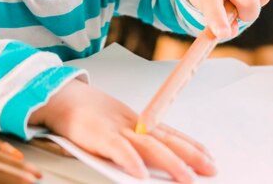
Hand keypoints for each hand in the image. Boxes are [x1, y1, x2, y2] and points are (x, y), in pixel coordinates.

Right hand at [29, 79, 216, 182]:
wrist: (60, 97)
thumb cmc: (88, 115)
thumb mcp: (116, 124)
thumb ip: (134, 141)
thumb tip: (151, 163)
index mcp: (136, 121)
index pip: (169, 133)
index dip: (191, 145)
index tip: (210, 157)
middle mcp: (131, 124)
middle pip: (165, 139)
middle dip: (190, 155)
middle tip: (211, 169)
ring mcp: (115, 129)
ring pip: (148, 145)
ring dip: (170, 162)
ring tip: (187, 178)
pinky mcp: (98, 135)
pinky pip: (117, 149)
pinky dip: (129, 160)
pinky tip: (140, 174)